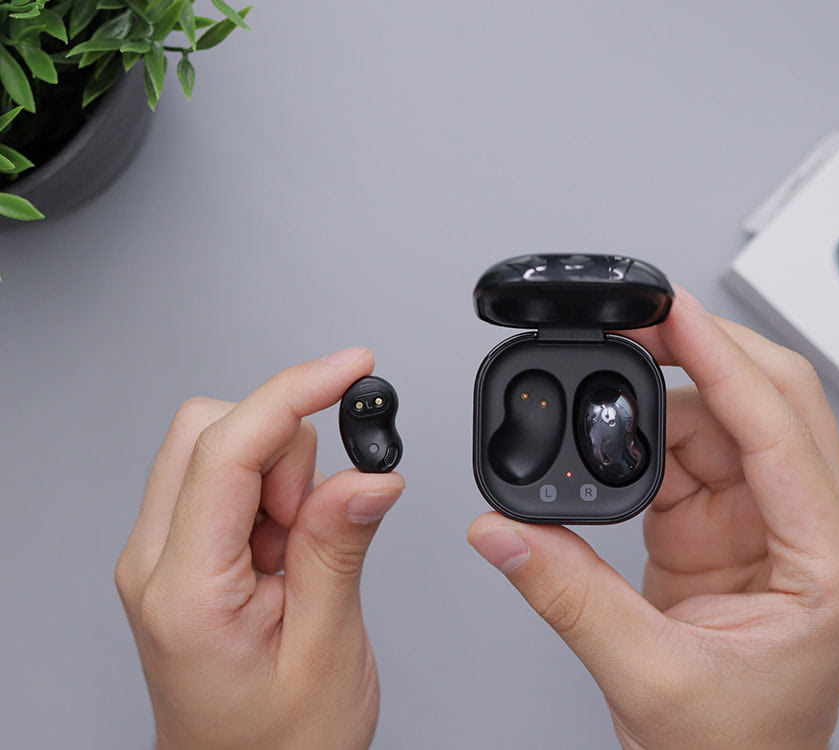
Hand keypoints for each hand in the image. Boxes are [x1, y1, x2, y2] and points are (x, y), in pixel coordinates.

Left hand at [115, 347, 404, 749]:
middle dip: (285, 450)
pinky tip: (292, 552)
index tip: (348, 368)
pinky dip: (276, 497)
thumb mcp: (327, 645)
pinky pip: (229, 482)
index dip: (293, 393)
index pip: (229, 450)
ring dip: (283, 479)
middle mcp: (157, 562)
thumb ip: (341, 545)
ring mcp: (165, 556)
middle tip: (319, 519)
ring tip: (306, 555)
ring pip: (222, 448)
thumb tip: (371, 473)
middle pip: (211, 429)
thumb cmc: (281, 741)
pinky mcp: (185, 554)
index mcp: (186, 588)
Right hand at [467, 289, 838, 749]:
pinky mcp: (724, 525)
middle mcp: (809, 529)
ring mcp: (765, 522)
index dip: (722, 362)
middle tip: (645, 320)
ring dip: (667, 399)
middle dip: (708, 352)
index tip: (674, 314)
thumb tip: (504, 531)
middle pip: (771, 401)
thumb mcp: (647, 677)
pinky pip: (689, 454)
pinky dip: (646, 437)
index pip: (780, 433)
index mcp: (827, 563)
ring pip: (724, 419)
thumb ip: (568, 596)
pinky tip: (614, 437)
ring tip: (604, 393)